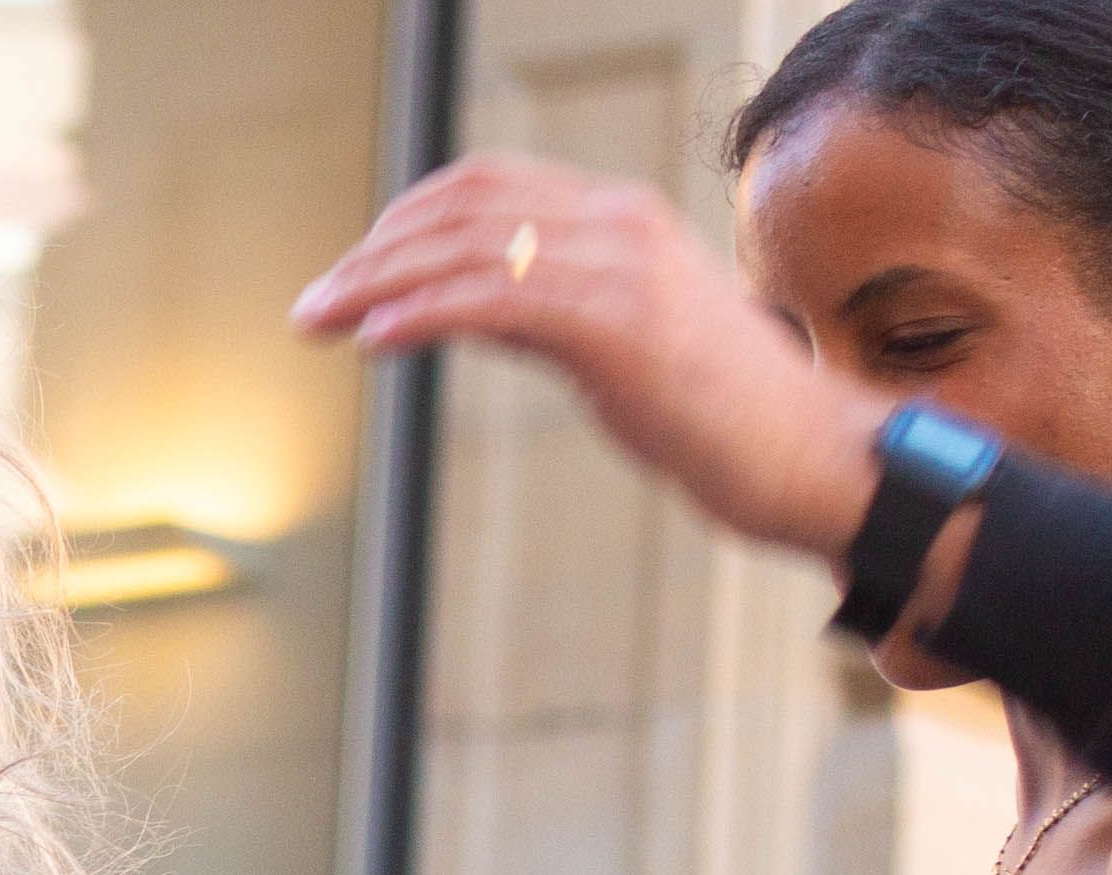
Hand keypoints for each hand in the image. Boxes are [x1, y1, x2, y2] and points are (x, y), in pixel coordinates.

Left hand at [294, 159, 885, 571]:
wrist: (800, 452)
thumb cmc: (708, 409)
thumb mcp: (610, 339)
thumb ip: (539, 310)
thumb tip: (451, 305)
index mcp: (618, 217)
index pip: (488, 184)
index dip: (403, 220)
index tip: (350, 273)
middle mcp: (619, 224)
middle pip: (465, 211)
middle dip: (373, 256)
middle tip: (311, 305)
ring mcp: (623, 268)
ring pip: (471, 251)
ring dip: (379, 285)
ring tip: (319, 322)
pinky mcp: (620, 325)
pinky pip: (500, 302)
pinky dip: (425, 314)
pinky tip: (375, 340)